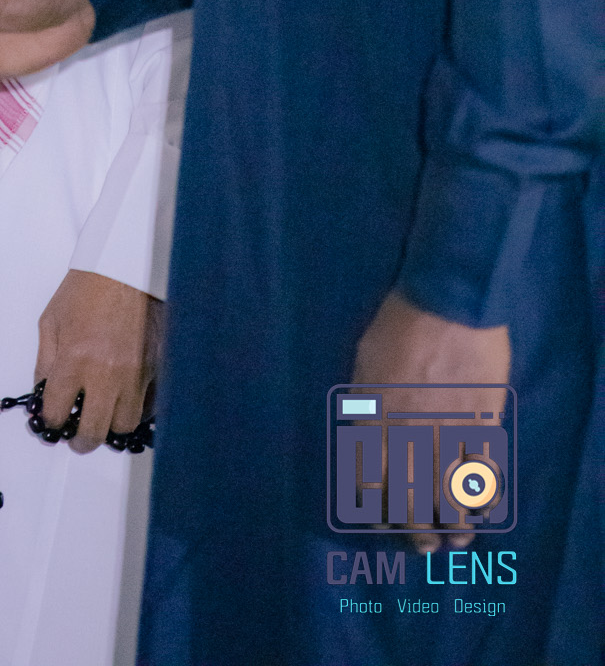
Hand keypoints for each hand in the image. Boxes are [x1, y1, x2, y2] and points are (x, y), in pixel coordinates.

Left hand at [38, 271, 164, 453]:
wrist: (124, 266)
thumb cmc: (85, 289)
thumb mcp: (51, 321)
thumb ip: (45, 362)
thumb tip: (43, 394)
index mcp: (74, 360)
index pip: (57, 412)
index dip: (50, 424)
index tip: (52, 423)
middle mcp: (105, 373)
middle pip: (93, 432)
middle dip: (80, 441)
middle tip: (76, 436)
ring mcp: (136, 374)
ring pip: (123, 426)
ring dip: (110, 427)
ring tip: (103, 417)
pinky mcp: (157, 368)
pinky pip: (149, 407)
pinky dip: (137, 412)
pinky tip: (125, 401)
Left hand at [352, 289, 510, 550]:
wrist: (449, 303)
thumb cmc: (398, 324)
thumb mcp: (364, 361)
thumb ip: (365, 402)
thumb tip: (365, 428)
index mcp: (374, 421)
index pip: (369, 484)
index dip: (376, 509)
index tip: (384, 520)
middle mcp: (409, 438)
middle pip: (411, 503)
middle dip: (417, 533)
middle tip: (425, 545)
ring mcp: (450, 436)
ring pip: (452, 500)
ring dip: (456, 526)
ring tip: (457, 538)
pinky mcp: (484, 428)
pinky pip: (484, 476)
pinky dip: (483, 496)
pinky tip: (481, 505)